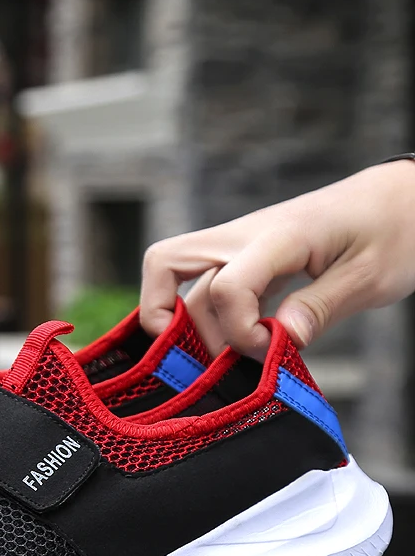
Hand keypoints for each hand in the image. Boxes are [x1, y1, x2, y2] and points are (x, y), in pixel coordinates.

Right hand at [141, 159, 414, 358]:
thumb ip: (318, 309)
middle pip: (164, 264)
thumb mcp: (370, 276)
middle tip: (214, 358)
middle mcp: (244, 235)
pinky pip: (207, 286)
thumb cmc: (397, 228)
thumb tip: (275, 341)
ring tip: (235, 356)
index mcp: (279, 236)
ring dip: (196, 326)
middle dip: (169, 320)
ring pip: (183, 282)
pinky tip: (242, 339)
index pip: (224, 287)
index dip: (238, 332)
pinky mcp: (248, 259)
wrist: (404, 196)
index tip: (271, 350)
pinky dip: (212, 317)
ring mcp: (241, 245)